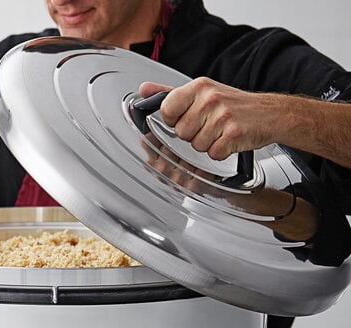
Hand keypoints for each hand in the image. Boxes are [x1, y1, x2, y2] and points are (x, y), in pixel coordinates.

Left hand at [139, 77, 277, 160]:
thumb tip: (144, 89)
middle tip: (210, 125)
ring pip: (196, 145)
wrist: (269, 113)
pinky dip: (220, 152)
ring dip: (208, 144)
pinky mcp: (233, 133)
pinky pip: (213, 154)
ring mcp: (223, 116)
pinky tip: (229, 140)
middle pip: (181, 132)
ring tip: (221, 132)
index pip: (167, 109)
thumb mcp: (201, 93)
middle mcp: (210, 98)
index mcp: (199, 87)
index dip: (173, 119)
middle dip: (193, 134)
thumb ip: (170, 93)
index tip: (186, 117)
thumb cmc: (232, 105)